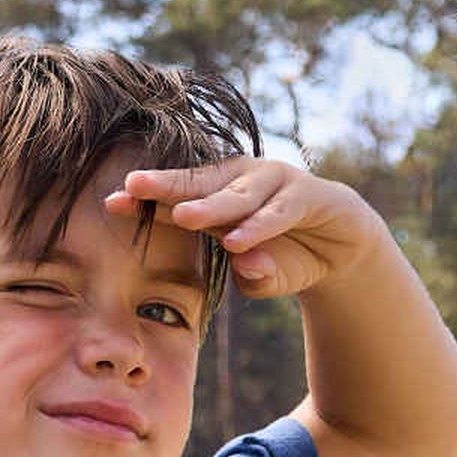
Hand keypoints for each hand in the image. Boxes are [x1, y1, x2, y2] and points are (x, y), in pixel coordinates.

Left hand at [107, 158, 388, 299]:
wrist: (343, 247)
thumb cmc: (289, 257)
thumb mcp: (262, 273)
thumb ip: (252, 275)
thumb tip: (244, 265)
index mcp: (219, 196)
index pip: (178, 196)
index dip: (147, 199)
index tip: (113, 203)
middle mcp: (244, 181)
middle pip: (200, 183)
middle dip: (167, 186)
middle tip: (134, 188)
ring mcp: (277, 182)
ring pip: (239, 194)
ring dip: (212, 205)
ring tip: (184, 217)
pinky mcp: (310, 194)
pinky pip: (281, 210)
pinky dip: (261, 225)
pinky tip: (239, 241)